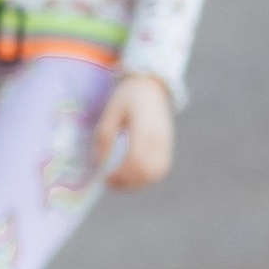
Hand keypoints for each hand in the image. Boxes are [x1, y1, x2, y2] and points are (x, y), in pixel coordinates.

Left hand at [94, 72, 173, 188]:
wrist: (151, 86)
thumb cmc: (127, 96)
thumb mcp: (111, 111)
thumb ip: (105, 136)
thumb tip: (101, 162)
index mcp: (144, 129)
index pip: (135, 160)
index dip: (120, 174)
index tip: (105, 177)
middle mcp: (159, 139)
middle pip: (147, 171)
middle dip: (127, 182)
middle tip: (109, 182)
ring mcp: (166, 143)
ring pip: (156, 173)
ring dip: (138, 182)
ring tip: (119, 181)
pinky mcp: (168, 146)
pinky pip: (161, 168)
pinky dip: (147, 177)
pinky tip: (131, 175)